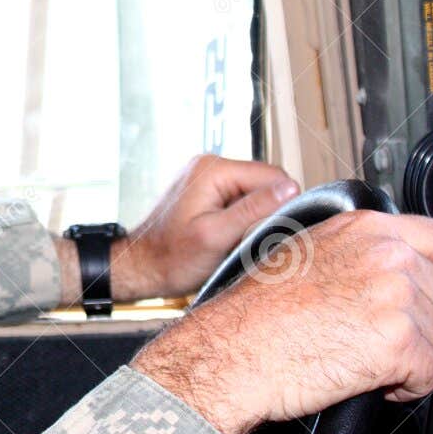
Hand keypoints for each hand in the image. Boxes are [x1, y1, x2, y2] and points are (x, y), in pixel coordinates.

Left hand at [72, 155, 300, 302]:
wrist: (141, 268)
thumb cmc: (172, 258)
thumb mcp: (217, 236)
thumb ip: (254, 210)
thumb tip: (291, 187)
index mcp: (214, 169)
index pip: (273, 176)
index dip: (282, 205)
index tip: (272, 233)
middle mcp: (211, 165)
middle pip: (265, 183)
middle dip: (267, 212)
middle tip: (250, 241)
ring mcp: (208, 178)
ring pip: (255, 194)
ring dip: (255, 218)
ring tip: (237, 241)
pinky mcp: (207, 192)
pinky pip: (240, 201)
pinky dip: (242, 220)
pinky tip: (229, 237)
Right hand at [130, 210, 432, 433]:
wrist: (232, 352)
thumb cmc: (255, 313)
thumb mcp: (306, 253)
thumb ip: (358, 250)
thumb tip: (394, 267)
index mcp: (366, 228)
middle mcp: (388, 255)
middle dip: (426, 325)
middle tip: (386, 338)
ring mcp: (397, 297)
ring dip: (415, 358)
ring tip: (368, 359)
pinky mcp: (399, 343)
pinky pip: (432, 375)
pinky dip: (406, 387)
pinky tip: (370, 379)